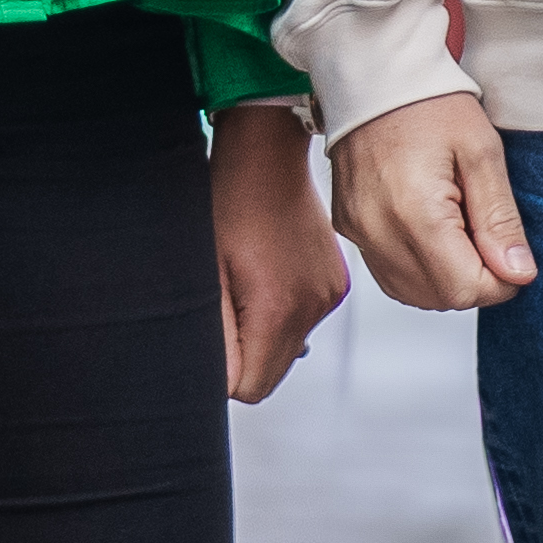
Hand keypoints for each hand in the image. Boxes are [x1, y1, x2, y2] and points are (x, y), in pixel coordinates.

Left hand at [210, 103, 348, 401]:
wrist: (266, 154)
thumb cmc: (225, 203)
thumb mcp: (207, 272)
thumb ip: (215, 336)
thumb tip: (222, 386)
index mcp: (279, 310)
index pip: (252, 388)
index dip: (224, 373)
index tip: (211, 339)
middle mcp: (313, 309)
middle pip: (272, 373)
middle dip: (244, 359)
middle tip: (223, 310)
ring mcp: (329, 296)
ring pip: (288, 349)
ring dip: (263, 333)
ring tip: (245, 284)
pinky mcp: (336, 284)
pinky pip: (303, 321)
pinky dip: (282, 312)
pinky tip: (267, 274)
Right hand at [325, 92, 536, 310]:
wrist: (373, 73)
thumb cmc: (427, 102)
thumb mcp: (481, 152)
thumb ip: (499, 219)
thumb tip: (518, 273)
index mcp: (414, 213)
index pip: (466, 289)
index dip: (500, 280)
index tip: (508, 251)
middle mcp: (377, 230)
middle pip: (440, 298)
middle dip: (473, 278)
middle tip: (484, 230)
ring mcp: (357, 232)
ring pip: (412, 293)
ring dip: (445, 276)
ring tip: (456, 225)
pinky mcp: (348, 228)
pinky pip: (389, 273)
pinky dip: (417, 267)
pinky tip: (430, 228)